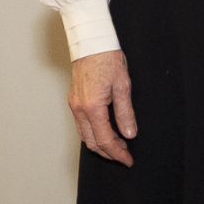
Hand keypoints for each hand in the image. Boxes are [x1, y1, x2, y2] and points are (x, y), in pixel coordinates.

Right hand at [68, 50, 135, 166]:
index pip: (105, 139)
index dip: (117, 153)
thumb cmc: (108, 60)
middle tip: (125, 156)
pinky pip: (82, 125)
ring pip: (85, 135)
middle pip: (92, 142)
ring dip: (100, 144)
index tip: (128, 160)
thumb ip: (125, 113)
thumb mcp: (123, 86)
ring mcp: (74, 105)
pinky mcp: (74, 101)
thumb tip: (130, 134)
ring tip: (119, 145)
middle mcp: (79, 109)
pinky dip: (93, 133)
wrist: (91, 43)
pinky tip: (106, 132)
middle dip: (108, 153)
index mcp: (92, 107)